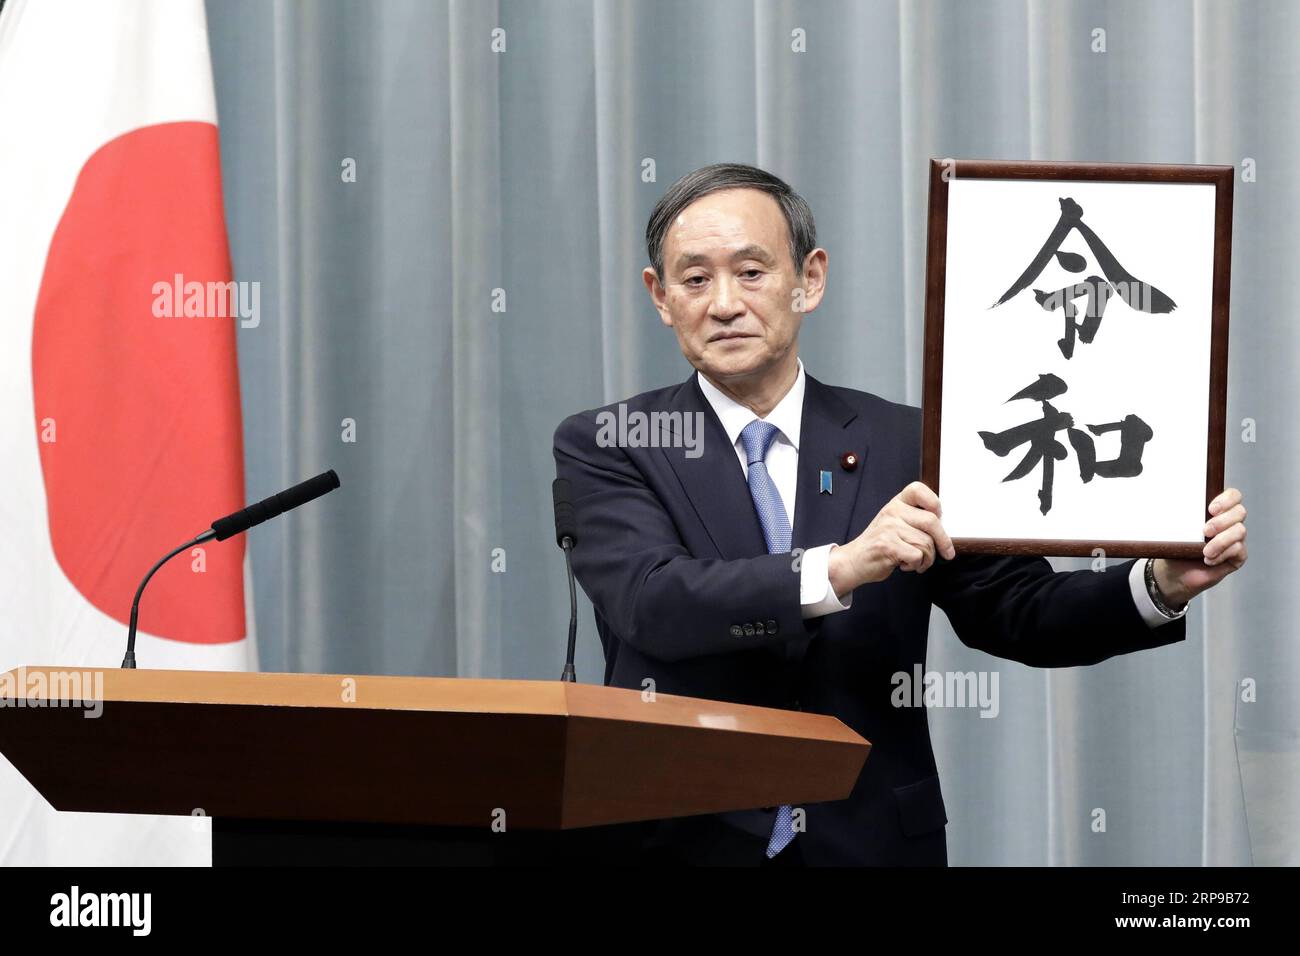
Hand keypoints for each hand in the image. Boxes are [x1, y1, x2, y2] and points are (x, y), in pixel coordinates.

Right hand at [828, 481, 954, 595]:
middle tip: (947, 553)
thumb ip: (914, 519)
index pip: (918, 489)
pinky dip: (916, 565)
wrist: (854, 560)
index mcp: (896, 503)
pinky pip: (917, 556)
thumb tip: (943, 528)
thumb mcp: (894, 523)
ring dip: (926, 559)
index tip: (939, 516)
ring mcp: (889, 528)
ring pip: (926, 543)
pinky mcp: (888, 545)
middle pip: (931, 521)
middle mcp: (892, 512)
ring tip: (915, 561)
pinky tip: (904, 564)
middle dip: (943, 541)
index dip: (934, 502)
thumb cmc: (879, 544)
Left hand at [1152, 487, 1246, 606]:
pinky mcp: (1237, 556)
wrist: (1174, 572)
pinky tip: (1208, 560)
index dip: (1227, 499)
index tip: (1210, 509)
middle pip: (1240, 511)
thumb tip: (1173, 499)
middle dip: (1222, 521)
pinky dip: (1222, 554)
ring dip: (1221, 540)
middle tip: (1205, 531)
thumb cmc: (1176, 546)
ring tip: (1205, 550)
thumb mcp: (1174, 527)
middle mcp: (1229, 522)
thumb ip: (1179, 512)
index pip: (1233, 496)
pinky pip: (1238, 550)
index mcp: (1216, 510)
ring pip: (1240, 531)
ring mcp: (1235, 539)